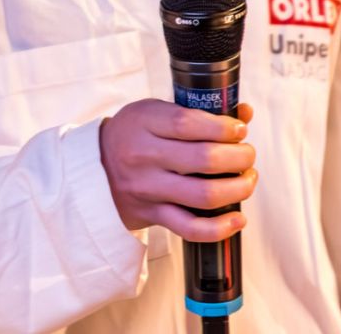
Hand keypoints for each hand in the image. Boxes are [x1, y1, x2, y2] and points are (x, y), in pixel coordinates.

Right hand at [98, 99, 256, 241]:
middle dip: (240, 157)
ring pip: (205, 195)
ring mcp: (148, 188)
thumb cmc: (132, 136)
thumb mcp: (153, 113)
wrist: (93, 169)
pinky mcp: (152, 214)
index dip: (223, 127)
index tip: (239, 130)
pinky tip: (237, 218)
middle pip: (204, 159)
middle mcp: (143, 156)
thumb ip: (197, 112)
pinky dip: (220, 227)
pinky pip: (191, 228)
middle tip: (246, 154)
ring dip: (239, 188)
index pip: (189, 123)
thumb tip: (244, 112)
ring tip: (247, 179)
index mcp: (143, 123)